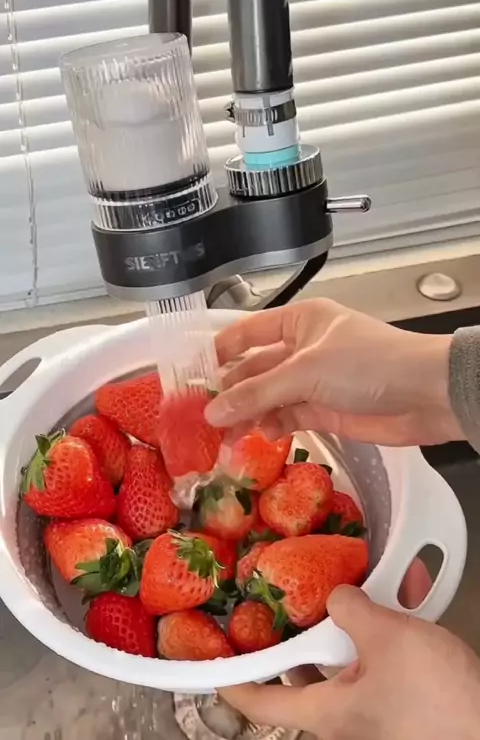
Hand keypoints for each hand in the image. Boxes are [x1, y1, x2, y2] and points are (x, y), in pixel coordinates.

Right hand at [205, 300, 461, 446]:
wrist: (424, 395)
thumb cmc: (368, 364)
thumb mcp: (306, 371)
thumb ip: (257, 393)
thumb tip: (212, 412)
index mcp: (299, 321)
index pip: (247, 332)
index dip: (219, 352)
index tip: (192, 377)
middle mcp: (302, 347)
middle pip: (254, 368)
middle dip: (229, 391)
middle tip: (200, 417)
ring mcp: (311, 380)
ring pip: (266, 396)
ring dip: (245, 414)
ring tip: (221, 436)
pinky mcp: (322, 409)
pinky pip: (284, 417)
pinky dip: (268, 427)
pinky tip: (254, 438)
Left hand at [219, 584, 479, 739]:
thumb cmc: (434, 696)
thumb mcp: (385, 638)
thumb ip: (349, 608)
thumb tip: (333, 595)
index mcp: (327, 712)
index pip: (261, 702)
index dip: (232, 681)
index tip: (211, 663)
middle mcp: (346, 717)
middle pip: (304, 675)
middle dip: (298, 633)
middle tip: (284, 597)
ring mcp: (376, 711)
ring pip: (348, 660)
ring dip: (351, 621)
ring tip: (352, 580)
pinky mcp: (406, 702)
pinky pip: (384, 659)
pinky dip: (388, 628)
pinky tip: (406, 591)